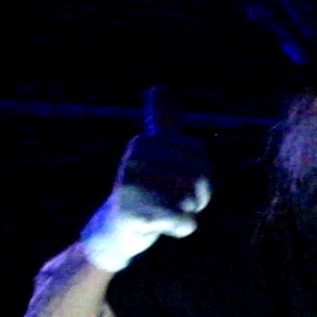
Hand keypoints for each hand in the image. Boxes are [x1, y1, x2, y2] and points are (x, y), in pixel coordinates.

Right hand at [80, 132, 211, 271]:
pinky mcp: (133, 213)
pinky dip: (185, 227)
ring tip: (164, 213)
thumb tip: (161, 85)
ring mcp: (130, 184)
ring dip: (186, 212)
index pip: (200, 157)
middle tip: (173, 202)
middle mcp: (135, 157)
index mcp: (145, 142)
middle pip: (198, 177)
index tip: (177, 182)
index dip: (201, 176)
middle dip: (196, 196)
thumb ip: (161, 118)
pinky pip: (182, 220)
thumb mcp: (154, 149)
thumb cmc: (144, 189)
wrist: (115, 231)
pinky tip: (172, 227)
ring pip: (191, 199)